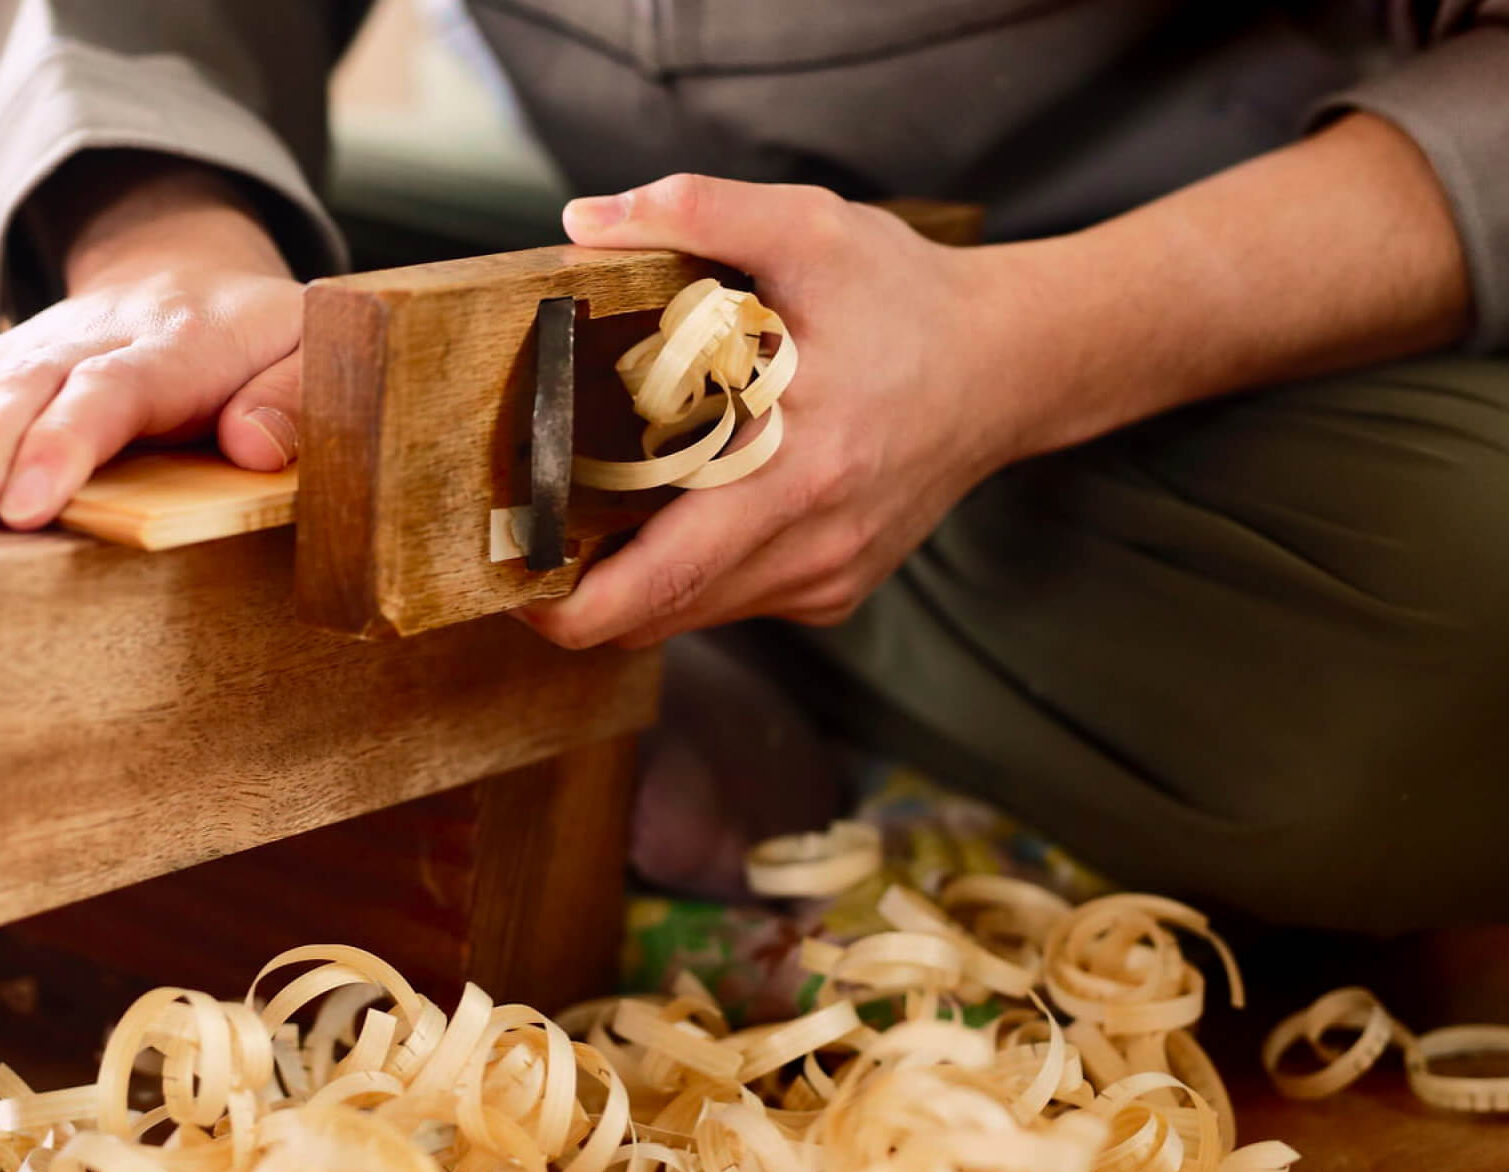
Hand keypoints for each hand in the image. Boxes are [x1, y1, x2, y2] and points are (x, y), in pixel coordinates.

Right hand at [0, 164, 303, 534]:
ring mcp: (27, 351)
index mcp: (170, 348)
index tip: (29, 503)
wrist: (192, 269)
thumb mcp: (314, 352)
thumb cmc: (263, 337)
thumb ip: (295, 400)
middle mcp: (84, 343)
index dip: (65, 445)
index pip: (109, 393)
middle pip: (20, 398)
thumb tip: (256, 447)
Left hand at [518, 174, 1044, 648]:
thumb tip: (582, 224)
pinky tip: (675, 502)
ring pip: (688, 614)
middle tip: (519, 535)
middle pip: (653, 616)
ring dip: (628, 578)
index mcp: (797, 473)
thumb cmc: (907, 299)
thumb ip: (699, 211)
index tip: (503, 570)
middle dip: (573, 594)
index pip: (654, 583)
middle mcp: (812, 547)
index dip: (563, 604)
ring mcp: (825, 580)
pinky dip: (684, 569)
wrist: (1012, 364)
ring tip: (586, 508)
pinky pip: (729, 600)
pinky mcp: (833, 590)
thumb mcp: (810, 229)